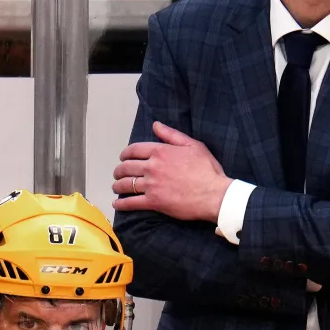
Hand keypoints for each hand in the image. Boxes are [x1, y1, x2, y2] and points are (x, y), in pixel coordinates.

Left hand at [112, 121, 232, 221]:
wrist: (213, 194)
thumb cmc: (207, 170)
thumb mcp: (193, 145)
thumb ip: (172, 135)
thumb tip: (156, 125)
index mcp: (161, 151)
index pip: (134, 150)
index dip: (125, 153)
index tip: (123, 157)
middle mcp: (152, 167)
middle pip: (126, 167)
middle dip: (119, 170)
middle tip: (118, 173)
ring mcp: (151, 185)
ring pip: (126, 184)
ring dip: (118, 186)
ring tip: (116, 187)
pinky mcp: (153, 202)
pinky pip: (131, 203)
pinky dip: (121, 204)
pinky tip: (117, 204)